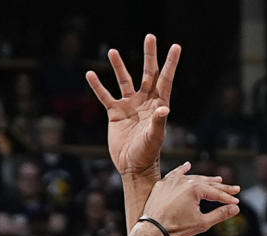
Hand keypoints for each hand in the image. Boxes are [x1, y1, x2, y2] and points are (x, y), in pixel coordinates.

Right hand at [86, 34, 179, 175]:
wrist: (133, 167)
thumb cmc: (148, 154)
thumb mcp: (155, 137)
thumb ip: (158, 121)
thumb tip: (164, 108)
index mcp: (158, 105)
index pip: (165, 79)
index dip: (170, 63)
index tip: (175, 46)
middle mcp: (145, 102)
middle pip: (148, 73)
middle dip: (149, 55)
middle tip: (150, 37)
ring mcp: (129, 106)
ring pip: (124, 81)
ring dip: (119, 66)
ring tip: (113, 52)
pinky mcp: (115, 114)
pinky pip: (105, 96)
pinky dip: (98, 86)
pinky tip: (90, 74)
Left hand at [141, 162, 238, 235]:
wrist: (153, 228)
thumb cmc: (177, 227)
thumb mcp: (202, 223)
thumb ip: (220, 214)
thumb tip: (235, 209)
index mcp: (195, 189)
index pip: (216, 192)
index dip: (228, 198)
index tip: (237, 201)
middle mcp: (185, 181)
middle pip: (208, 183)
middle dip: (222, 187)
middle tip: (234, 189)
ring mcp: (173, 181)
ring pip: (193, 178)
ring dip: (206, 179)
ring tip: (217, 179)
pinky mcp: (163, 184)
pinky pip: (175, 173)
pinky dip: (182, 170)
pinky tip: (188, 165)